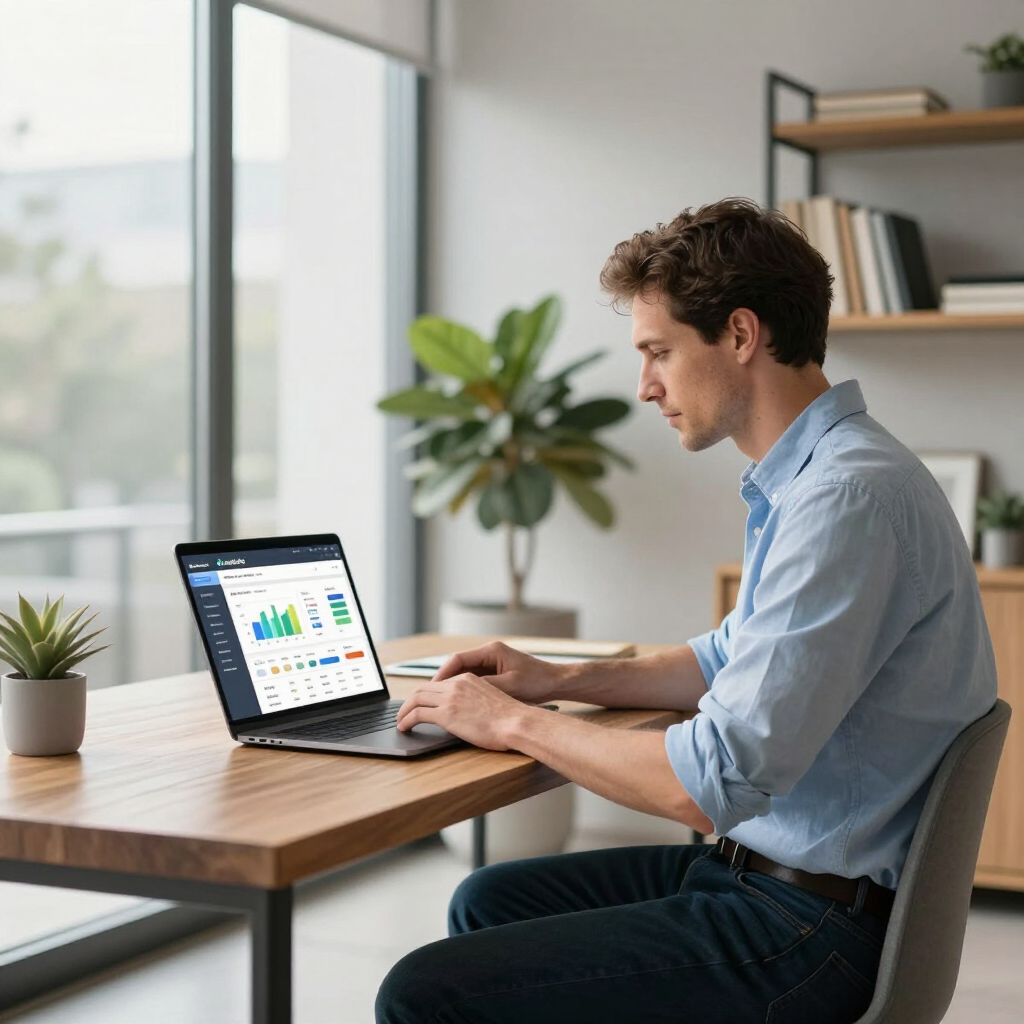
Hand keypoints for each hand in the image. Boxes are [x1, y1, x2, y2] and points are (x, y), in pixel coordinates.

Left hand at [396, 672, 534, 749]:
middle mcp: (457, 684)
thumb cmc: (511, 718)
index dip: (426, 694)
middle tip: (404, 712)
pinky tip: (404, 727)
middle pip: (423, 688)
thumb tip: (469, 714)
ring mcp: (450, 698)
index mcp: (469, 679)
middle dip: (410, 701)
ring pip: (416, 698)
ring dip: (404, 710)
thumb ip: (476, 702)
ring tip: (400, 721)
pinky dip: (406, 720)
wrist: (517, 722)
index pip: (440, 683)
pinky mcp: (446, 714)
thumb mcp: (492, 701)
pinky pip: (417, 714)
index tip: (420, 703)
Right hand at [431, 641, 563, 703]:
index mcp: (491, 651)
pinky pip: (474, 679)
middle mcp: (489, 654)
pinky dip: (465, 690)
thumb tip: (461, 692)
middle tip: (430, 696)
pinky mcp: (496, 672)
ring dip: (453, 686)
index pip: (457, 659)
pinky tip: (458, 703)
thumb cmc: (536, 682)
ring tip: (440, 701)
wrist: (556, 682)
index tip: (432, 688)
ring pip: (464, 673)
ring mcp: (492, 662)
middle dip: (444, 681)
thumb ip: (485, 687)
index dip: (442, 674)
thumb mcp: (509, 686)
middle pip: (458, 665)